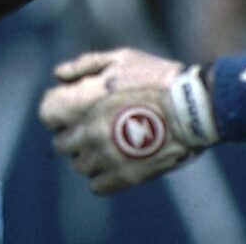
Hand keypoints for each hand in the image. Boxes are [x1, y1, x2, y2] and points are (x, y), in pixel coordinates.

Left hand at [37, 48, 217, 194]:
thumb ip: (85, 65)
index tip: (71, 116)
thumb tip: (58, 75)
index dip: (60, 118)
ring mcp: (110, 160)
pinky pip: (98, 186)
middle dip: (72, 140)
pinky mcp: (128, 176)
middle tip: (88, 133)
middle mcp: (93, 139)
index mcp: (87, 111)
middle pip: (63, 148)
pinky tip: (111, 164)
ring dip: (87, 159)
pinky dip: (100, 177)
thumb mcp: (121, 59)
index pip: (51, 122)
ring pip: (80, 168)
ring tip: (103, 148)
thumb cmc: (158, 79)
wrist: (193, 108)